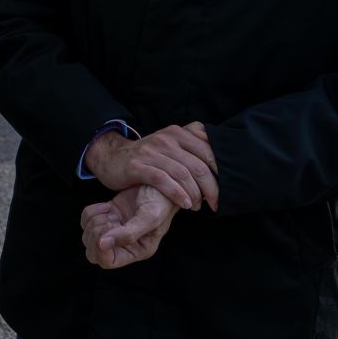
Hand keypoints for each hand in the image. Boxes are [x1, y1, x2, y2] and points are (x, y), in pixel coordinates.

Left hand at [81, 184, 177, 268]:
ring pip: (88, 236)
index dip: (101, 249)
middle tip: (110, 219)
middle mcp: (123, 244)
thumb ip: (128, 234)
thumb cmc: (161, 202)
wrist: (161, 182)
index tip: (110, 228)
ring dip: (94, 221)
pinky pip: (86, 220)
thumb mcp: (150, 218)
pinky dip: (92, 212)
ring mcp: (113, 230)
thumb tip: (102, 245)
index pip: (107, 262)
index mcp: (136, 250)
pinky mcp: (107, 216)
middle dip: (95, 234)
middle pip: (93, 252)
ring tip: (111, 212)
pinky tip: (107, 206)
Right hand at [84, 121, 217, 212]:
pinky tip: (186, 204)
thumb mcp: (170, 144)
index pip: (208, 151)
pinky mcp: (138, 166)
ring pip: (183, 174)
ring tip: (199, 206)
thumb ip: (192, 146)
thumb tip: (221, 161)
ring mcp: (151, 152)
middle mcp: (166, 139)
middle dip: (211, 188)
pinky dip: (178, 194)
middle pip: (198, 165)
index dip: (220, 172)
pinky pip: (163, 180)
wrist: (112, 157)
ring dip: (196, 194)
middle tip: (216, 203)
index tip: (225, 188)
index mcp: (178, 132)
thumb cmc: (148, 157)